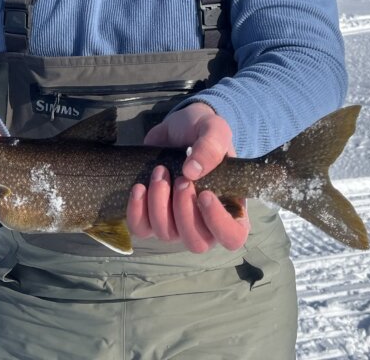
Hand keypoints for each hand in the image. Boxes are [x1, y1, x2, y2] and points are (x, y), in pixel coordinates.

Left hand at [126, 102, 249, 252]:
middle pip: (197, 243)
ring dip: (159, 204)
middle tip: (179, 179)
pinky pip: (141, 228)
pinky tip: (139, 187)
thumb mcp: (214, 129)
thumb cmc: (203, 131)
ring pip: (166, 234)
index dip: (218, 223)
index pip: (232, 236)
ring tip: (159, 172)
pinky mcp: (151, 215)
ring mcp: (176, 222)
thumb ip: (211, 147)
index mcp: (229, 207)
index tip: (205, 194)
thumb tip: (192, 171)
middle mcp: (204, 222)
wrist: (176, 127)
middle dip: (184, 211)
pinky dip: (137, 210)